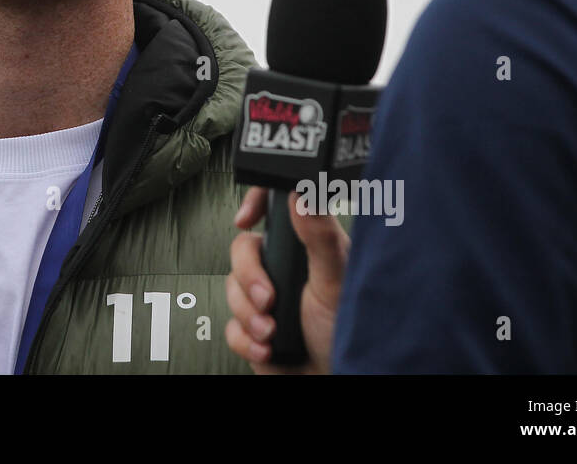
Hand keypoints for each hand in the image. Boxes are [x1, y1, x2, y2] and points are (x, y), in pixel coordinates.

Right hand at [225, 186, 349, 373]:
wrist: (332, 380)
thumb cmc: (346, 332)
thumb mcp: (337, 280)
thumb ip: (321, 237)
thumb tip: (302, 196)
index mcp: (305, 247)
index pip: (273, 209)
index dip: (254, 204)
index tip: (246, 218)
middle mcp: (282, 268)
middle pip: (242, 250)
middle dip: (249, 277)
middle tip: (268, 297)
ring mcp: (265, 297)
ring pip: (232, 289)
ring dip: (249, 315)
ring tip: (273, 331)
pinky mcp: (251, 327)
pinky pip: (230, 325)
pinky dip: (246, 339)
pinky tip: (268, 347)